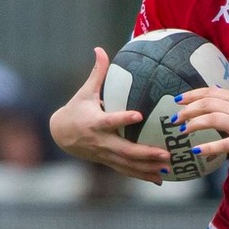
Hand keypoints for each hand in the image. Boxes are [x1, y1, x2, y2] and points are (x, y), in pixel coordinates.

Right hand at [48, 48, 171, 181]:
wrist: (61, 135)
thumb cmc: (76, 109)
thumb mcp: (84, 92)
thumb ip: (97, 73)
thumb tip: (100, 49)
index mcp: (95, 123)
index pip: (110, 121)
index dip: (123, 119)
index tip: (138, 116)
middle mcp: (101, 141)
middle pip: (124, 150)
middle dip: (145, 153)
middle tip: (165, 153)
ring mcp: (105, 154)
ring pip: (128, 164)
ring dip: (148, 168)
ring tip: (168, 167)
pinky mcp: (108, 161)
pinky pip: (127, 171)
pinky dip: (143, 175)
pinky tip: (160, 179)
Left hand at [172, 86, 228, 161]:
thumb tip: (224, 101)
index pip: (211, 92)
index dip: (192, 94)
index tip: (178, 99)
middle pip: (207, 104)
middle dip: (187, 110)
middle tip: (174, 118)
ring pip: (212, 119)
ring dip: (194, 124)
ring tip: (182, 130)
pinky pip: (224, 144)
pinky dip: (208, 147)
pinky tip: (196, 151)